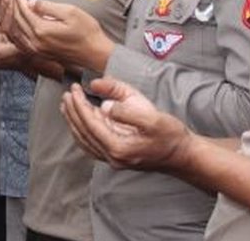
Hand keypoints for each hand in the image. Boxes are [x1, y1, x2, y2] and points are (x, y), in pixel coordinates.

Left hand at [0, 0, 113, 71]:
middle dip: (12, 5)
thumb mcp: (70, 12)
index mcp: (42, 30)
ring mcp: (36, 50)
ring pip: (14, 32)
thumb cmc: (87, 32)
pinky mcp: (39, 54)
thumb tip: (31, 2)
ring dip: (10, 17)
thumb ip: (48, 7)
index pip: (23, 10)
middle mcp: (35, 42)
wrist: (95, 53)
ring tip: (11, 6)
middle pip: (16, 20)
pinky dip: (14, 31)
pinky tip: (15, 24)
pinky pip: (19, 42)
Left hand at [59, 77, 196, 170]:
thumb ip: (126, 110)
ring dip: (74, 121)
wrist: (183, 155)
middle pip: (83, 133)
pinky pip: (92, 144)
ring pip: (85, 140)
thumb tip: (104, 105)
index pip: (90, 124)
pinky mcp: (116, 157)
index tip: (74, 89)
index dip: (79, 105)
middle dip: (72, 112)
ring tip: (67, 104)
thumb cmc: (170, 135)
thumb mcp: (152, 117)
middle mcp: (112, 157)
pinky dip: (82, 131)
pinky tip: (79, 121)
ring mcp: (113, 160)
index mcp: (118, 148)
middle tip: (67, 93)